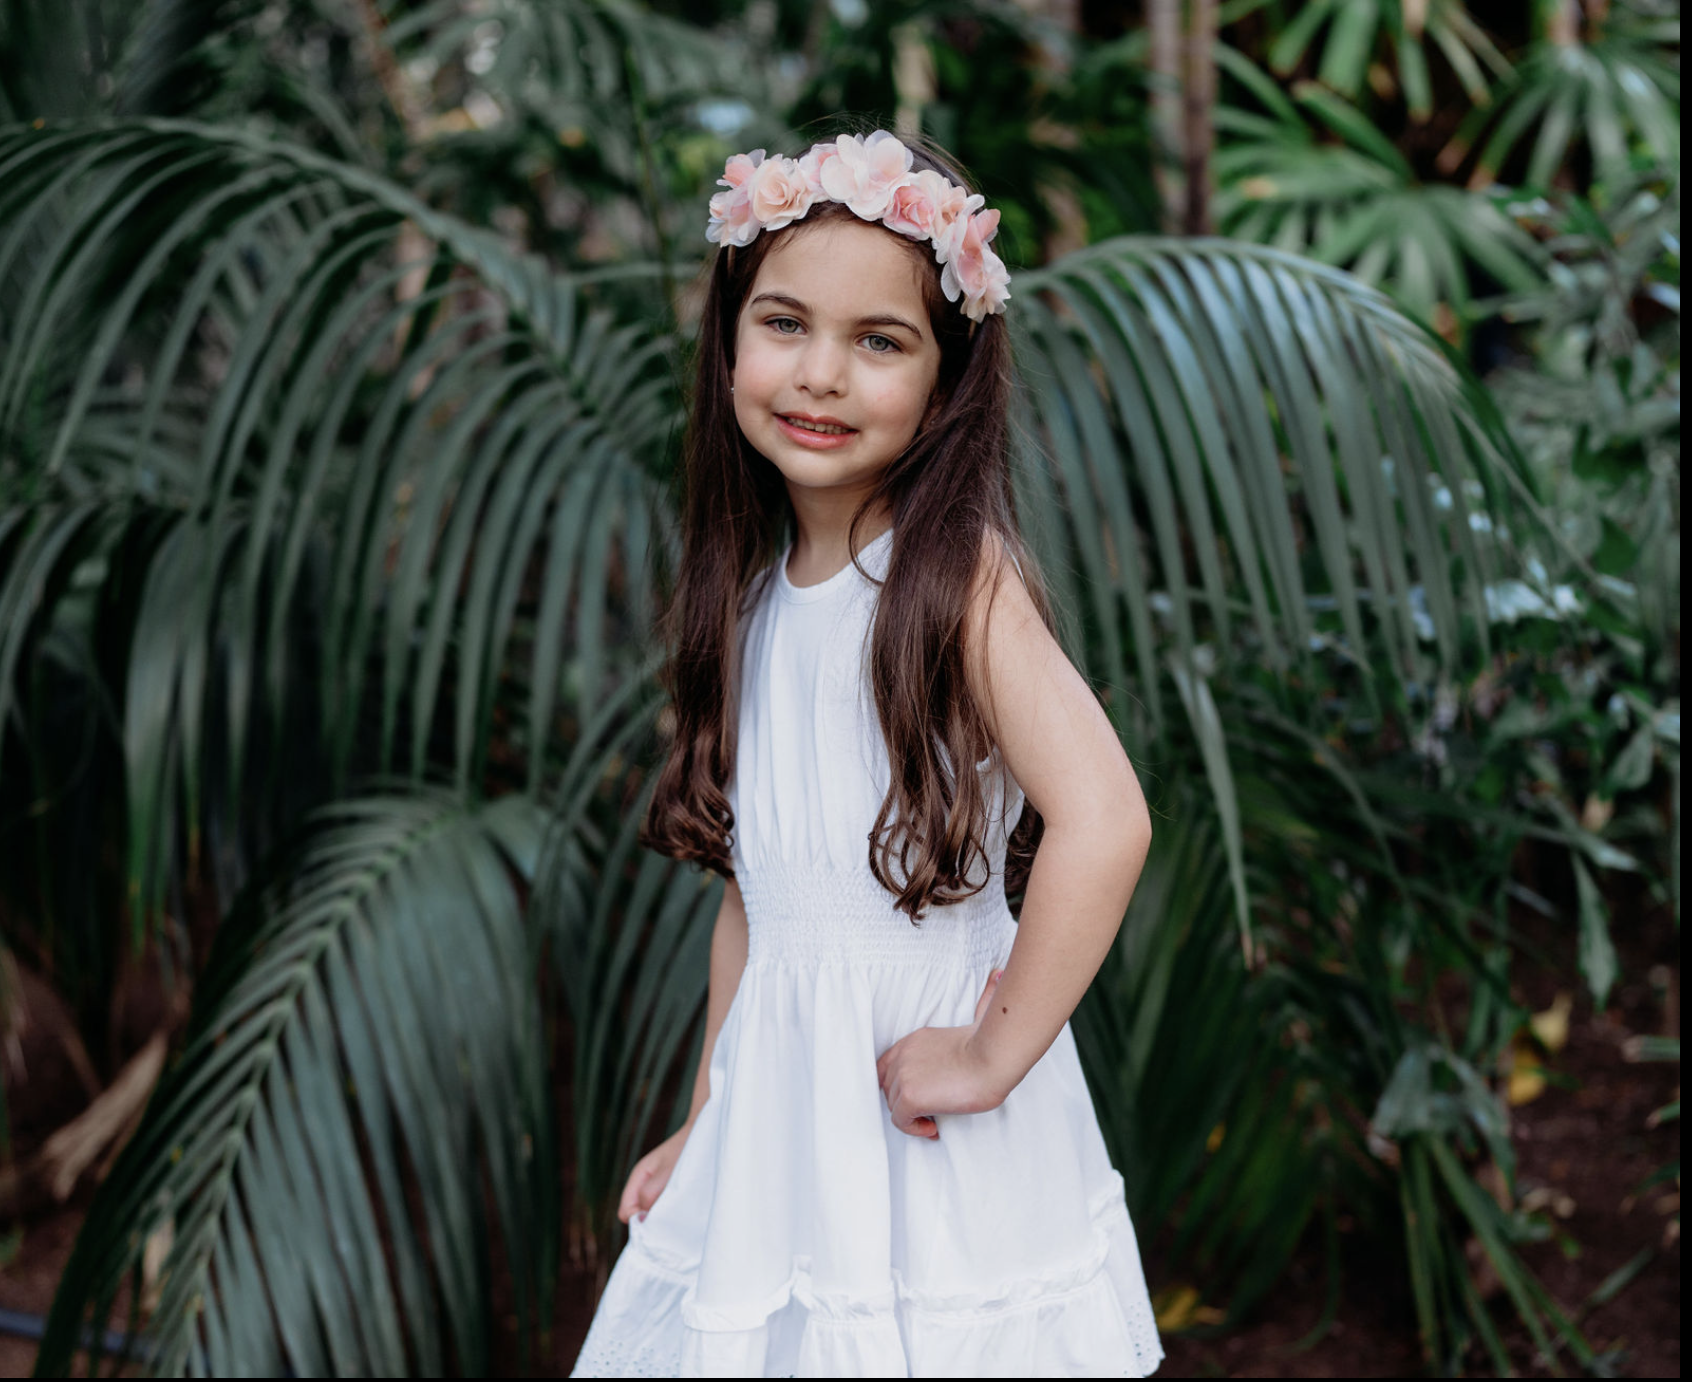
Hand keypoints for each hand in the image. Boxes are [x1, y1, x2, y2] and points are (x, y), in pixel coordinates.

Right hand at [617, 1122, 691, 1222]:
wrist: (704, 1133)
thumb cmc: (685, 1149)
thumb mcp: (666, 1171)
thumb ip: (650, 1193)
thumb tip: (640, 1218)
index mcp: (638, 1177)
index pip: (625, 1212)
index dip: (638, 1219)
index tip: (658, 1218)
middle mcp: (645, 1184)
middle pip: (638, 1215)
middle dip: (651, 1220)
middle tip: (671, 1216)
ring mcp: (658, 1187)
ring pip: (652, 1213)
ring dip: (664, 1216)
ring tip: (681, 1208)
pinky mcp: (671, 1190)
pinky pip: (665, 1208)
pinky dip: (673, 1211)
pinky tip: (687, 1206)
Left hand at [876, 969, 1006, 1138]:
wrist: (994, 1056)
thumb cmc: (992, 1043)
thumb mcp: (978, 1016)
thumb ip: (981, 1001)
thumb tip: (999, 974)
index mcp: (915, 1040)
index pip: (888, 1063)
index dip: (899, 1082)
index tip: (924, 1093)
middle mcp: (904, 1055)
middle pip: (887, 1085)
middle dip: (905, 1100)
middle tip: (929, 1109)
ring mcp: (904, 1075)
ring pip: (893, 1104)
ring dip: (911, 1116)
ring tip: (932, 1120)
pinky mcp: (910, 1096)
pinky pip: (900, 1120)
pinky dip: (914, 1128)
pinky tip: (933, 1127)